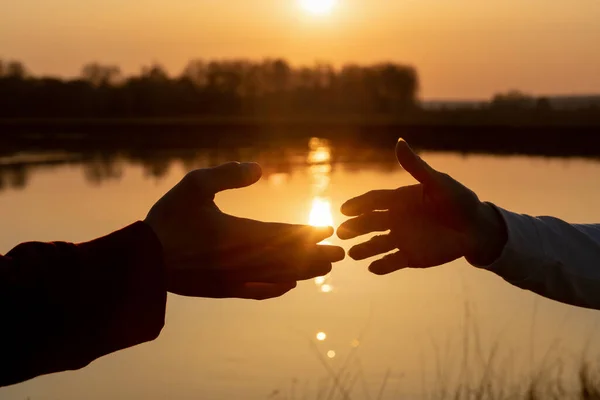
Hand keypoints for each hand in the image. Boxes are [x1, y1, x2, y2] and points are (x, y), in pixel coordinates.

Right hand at [145, 162, 344, 299]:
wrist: (142, 263)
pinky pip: (258, 291)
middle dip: (316, 255)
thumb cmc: (168, 220)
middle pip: (289, 258)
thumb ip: (228, 175)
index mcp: (241, 233)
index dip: (308, 232)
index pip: (285, 233)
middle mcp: (245, 259)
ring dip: (304, 272)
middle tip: (339, 255)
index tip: (328, 230)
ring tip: (324, 270)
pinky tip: (287, 287)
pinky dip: (276, 288)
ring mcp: (236, 278)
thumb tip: (259, 168)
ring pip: (279, 276)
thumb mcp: (194, 185)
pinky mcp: (224, 290)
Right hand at [337, 139, 506, 274]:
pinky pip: (392, 262)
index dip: (358, 205)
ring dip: (364, 249)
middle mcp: (396, 219)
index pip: (373, 201)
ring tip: (351, 255)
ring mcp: (402, 238)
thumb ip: (416, 167)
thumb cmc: (459, 200)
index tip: (344, 209)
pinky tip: (372, 268)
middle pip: (370, 223)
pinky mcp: (411, 256)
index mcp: (399, 200)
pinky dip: (382, 266)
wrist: (477, 228)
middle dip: (354, 228)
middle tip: (341, 233)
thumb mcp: (438, 182)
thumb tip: (399, 141)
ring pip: (377, 244)